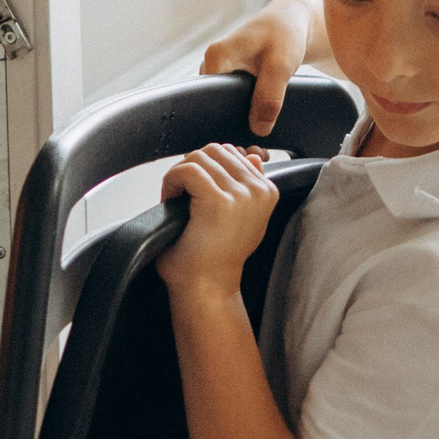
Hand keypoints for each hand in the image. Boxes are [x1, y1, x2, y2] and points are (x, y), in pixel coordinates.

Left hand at [158, 143, 278, 298]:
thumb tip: (250, 155)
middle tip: (182, 194)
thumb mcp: (241, 217)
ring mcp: (241, 195)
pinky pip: (188, 169)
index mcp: (266, 191)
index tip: (195, 194)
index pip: (231, 153)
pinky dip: (172, 181)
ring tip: (177, 199)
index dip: (206, 169)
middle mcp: (258, 191)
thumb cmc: (215, 257)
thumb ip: (246, 184)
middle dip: (192, 167)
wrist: (207, 288)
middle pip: (215, 150)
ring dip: (181, 174)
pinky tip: (171, 201)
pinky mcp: (219, 201)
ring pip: (200, 156)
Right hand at [200, 0, 316, 134]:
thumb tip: (259, 129)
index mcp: (216, 56)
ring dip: (239, 116)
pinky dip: (243, 110)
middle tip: (256, 134)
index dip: (225, 118)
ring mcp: (217, 72)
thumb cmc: (284, 36)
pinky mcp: (226, 78)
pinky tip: (259, 119)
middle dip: (232, 120)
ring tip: (260, 128)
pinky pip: (229, 100)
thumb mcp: (281, 65)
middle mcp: (210, 64)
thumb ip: (270, 96)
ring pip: (221, 103)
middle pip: (213, 103)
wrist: (290, 23)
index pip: (208, 98)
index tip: (244, 134)